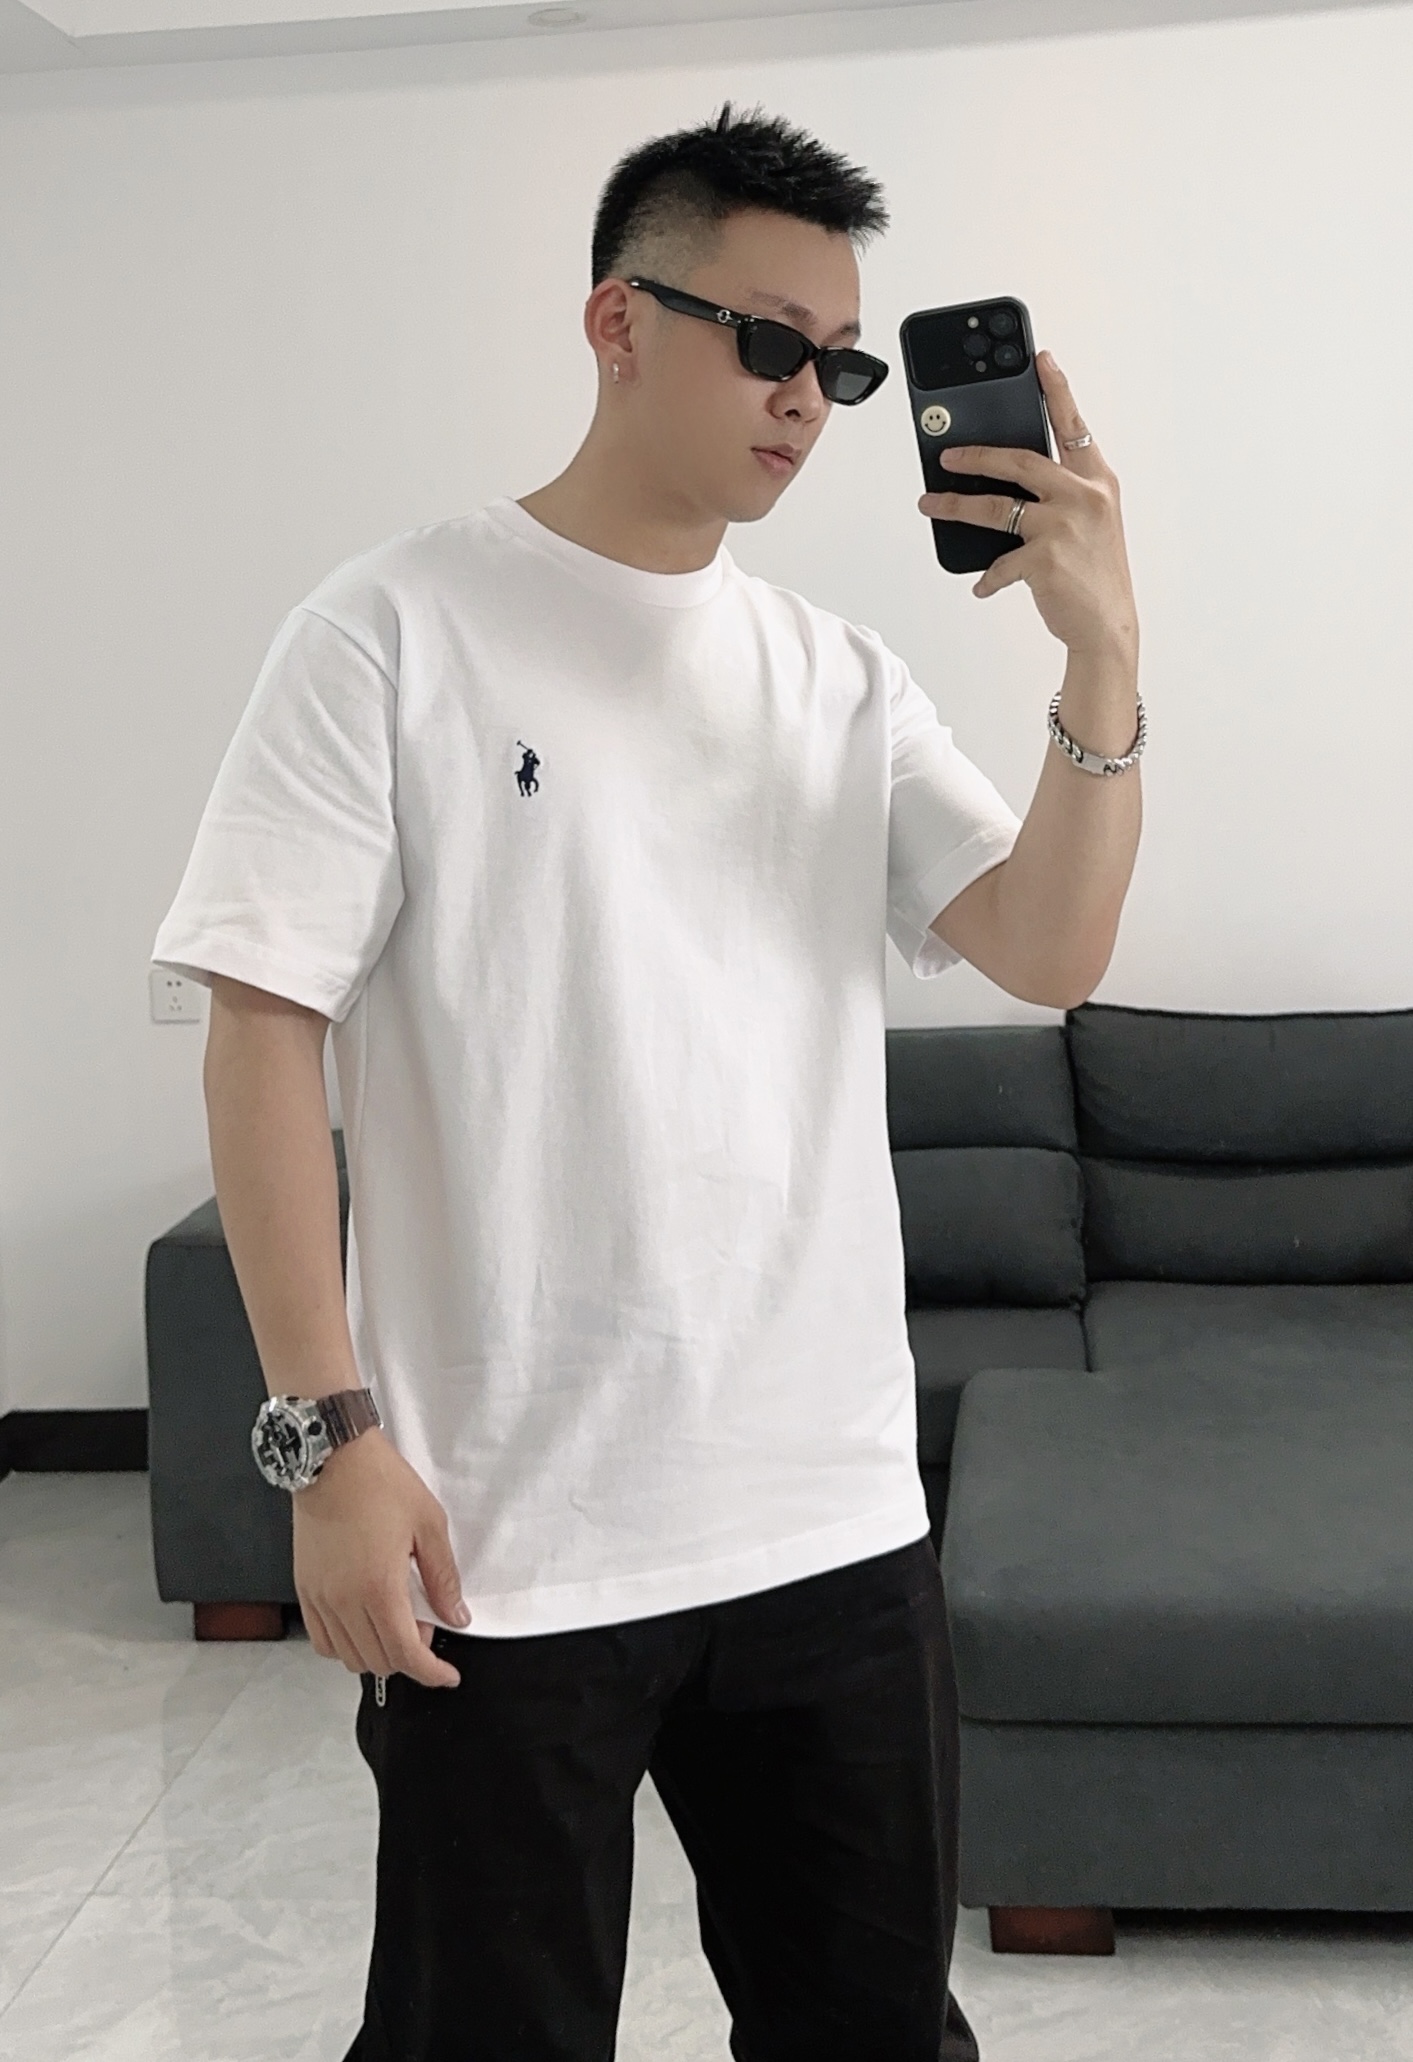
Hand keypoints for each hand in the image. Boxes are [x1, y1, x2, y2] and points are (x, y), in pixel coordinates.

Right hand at [292, 1427, 468, 1688]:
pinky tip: (364, 1622)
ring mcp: (320, 1598)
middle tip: (425, 1626)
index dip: (430, 1673)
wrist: (332, 1459)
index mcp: (379, 1588)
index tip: (447, 1675)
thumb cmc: (382, 1484)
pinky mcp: (304, 1589)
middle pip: (377, 1661)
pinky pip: (322, 1640)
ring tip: (396, 1621)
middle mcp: (344, 1601)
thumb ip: (443, 1578)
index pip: (405, 1654)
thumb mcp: (429, 1525)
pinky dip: (345, 1645)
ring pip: (348, 1657)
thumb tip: (457, 1617)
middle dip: (408, 1658)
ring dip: (377, 1653)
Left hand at [917, 351, 1137, 665]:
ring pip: (995, 507)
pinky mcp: (1045, 559)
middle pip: (1019, 459)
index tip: (1040, 358)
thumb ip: (1057, 495)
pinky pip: (1000, 562)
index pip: (1072, 425)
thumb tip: (1003, 481)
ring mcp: (1064, 526)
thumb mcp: (1089, 523)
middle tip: (946, 453)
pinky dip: (987, 576)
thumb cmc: (1094, 574)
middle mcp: (1084, 496)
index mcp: (1098, 481)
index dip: (1056, 389)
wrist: (1108, 627)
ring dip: (956, 505)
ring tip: (929, 504)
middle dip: (976, 454)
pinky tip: (981, 585)